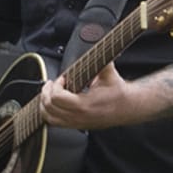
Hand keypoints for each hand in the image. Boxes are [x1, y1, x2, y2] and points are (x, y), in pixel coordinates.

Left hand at [37, 65, 156, 130]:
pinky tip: (51, 104)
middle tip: (52, 84)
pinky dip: (48, 113)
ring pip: (48, 116)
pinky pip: (54, 122)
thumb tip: (99, 47)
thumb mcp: (110, 75)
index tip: (63, 78)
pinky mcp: (77, 125)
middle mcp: (79, 116)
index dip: (57, 85)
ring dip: (44, 103)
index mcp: (85, 104)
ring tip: (48, 93)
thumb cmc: (119, 93)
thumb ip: (101, 62)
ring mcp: (77, 122)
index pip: (57, 97)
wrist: (128, 107)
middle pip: (49, 106)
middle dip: (47, 92)